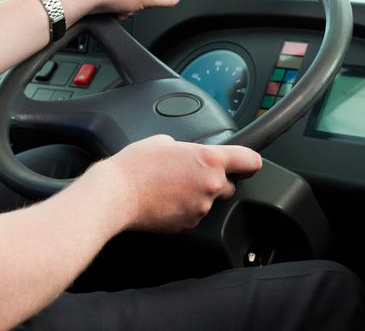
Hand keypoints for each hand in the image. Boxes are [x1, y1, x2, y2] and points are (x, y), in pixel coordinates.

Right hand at [95, 135, 262, 232]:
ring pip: (208, 200)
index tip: (248, 164)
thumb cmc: (135, 166)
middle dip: (215, 180)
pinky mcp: (187, 224)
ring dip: (196, 194)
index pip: (250, 161)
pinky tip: (164, 199)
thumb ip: (185, 148)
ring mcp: (200, 207)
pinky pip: (193, 214)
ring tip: (170, 186)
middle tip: (190, 173)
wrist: (115, 194)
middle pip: (229, 185)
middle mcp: (211, 185)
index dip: (249, 162)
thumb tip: (186, 155)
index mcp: (210, 159)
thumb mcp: (163, 141)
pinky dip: (183, 207)